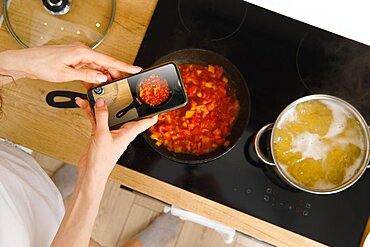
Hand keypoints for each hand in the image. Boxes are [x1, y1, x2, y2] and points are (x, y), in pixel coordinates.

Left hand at [0, 43, 140, 84]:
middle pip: (104, 64)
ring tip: (106, 88)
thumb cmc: (42, 65)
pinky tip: (92, 85)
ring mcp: (78, 55)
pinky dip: (92, 76)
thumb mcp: (66, 74)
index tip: (135, 69)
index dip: (124, 66)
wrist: (27, 62)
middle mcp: (82, 52)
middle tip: (121, 85)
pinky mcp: (74, 60)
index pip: (109, 60)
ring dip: (101, 77)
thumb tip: (102, 77)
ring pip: (97, 67)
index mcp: (82, 52)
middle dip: (113, 74)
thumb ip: (87, 76)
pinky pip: (88, 68)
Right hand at [75, 97, 157, 178]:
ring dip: (101, 104)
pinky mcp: (100, 133)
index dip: (152, 111)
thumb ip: (102, 117)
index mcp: (129, 133)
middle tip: (120, 88)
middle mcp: (121, 131)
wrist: (90, 172)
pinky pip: (97, 118)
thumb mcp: (102, 135)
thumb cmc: (102, 161)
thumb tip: (102, 103)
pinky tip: (84, 103)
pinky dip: (91, 111)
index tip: (154, 100)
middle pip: (124, 113)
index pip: (146, 121)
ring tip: (95, 93)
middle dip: (121, 100)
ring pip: (108, 114)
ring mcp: (110, 131)